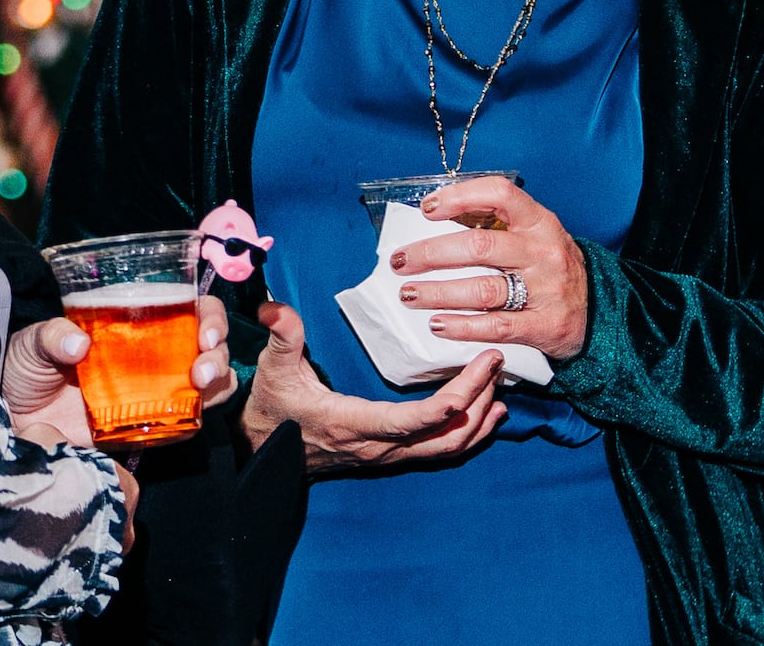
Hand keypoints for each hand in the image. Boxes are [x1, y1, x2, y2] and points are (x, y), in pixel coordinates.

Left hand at [0, 299, 236, 449]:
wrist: (14, 419)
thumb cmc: (26, 369)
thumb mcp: (32, 343)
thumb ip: (51, 336)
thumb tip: (78, 344)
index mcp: (133, 323)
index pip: (187, 307)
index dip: (209, 314)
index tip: (205, 330)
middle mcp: (153, 353)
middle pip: (209, 343)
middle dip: (219, 350)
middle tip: (203, 365)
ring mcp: (154, 390)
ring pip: (210, 381)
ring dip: (218, 380)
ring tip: (200, 384)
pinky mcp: (148, 426)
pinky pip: (188, 420)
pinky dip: (201, 415)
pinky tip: (191, 414)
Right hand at [237, 301, 505, 474]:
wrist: (263, 454)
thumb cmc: (272, 409)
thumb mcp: (273, 370)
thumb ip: (281, 336)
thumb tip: (276, 306)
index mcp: (353, 424)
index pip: (413, 421)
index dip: (451, 402)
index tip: (479, 370)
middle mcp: (378, 448)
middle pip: (444, 435)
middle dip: (478, 401)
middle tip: (496, 364)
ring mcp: (387, 457)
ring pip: (447, 449)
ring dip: (479, 421)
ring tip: (499, 389)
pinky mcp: (390, 457)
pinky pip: (439, 452)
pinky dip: (468, 435)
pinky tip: (485, 417)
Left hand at [387, 173, 592, 362]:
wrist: (599, 311)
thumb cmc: (550, 267)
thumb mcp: (533, 235)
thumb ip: (495, 224)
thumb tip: (436, 214)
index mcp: (540, 221)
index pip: (499, 195)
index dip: (459, 197)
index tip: (427, 209)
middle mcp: (544, 252)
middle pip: (480, 246)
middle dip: (432, 253)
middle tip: (400, 261)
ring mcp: (547, 290)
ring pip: (482, 289)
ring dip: (438, 292)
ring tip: (409, 294)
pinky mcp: (545, 325)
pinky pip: (495, 325)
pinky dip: (462, 326)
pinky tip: (438, 324)